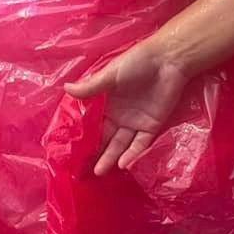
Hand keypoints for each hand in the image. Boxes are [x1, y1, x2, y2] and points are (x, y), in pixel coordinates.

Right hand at [64, 39, 190, 174]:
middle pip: (106, 138)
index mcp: (108, 103)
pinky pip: (141, 144)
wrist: (168, 61)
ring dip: (111, 158)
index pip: (94, 125)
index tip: (73, 152)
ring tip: (99, 172)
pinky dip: (132, 154)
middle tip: (83, 171)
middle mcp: (120, 116)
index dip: (85, 138)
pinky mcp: (152, 126)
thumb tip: (65, 88)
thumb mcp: (111, 74)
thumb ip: (90, 87)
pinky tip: (123, 164)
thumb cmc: (137, 62)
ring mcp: (136, 122)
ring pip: (121, 145)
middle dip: (96, 153)